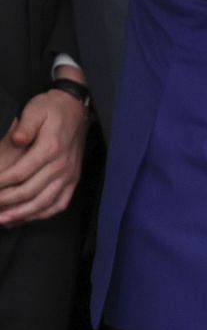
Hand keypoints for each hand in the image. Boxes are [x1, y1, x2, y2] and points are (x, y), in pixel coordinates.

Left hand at [0, 86, 88, 225]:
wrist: (76, 109)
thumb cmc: (51, 110)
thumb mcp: (35, 110)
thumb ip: (25, 126)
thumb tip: (16, 139)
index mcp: (50, 148)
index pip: (19, 174)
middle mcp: (61, 165)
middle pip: (30, 192)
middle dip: (5, 203)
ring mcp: (69, 175)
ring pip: (44, 203)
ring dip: (22, 215)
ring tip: (2, 221)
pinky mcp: (73, 180)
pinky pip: (59, 204)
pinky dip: (42, 214)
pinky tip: (26, 218)